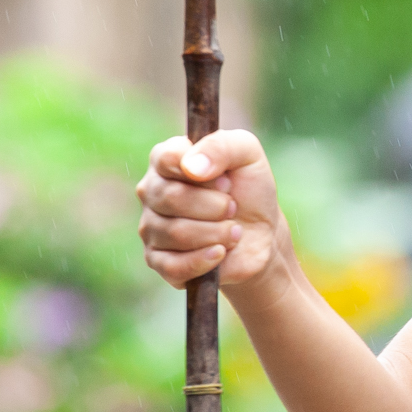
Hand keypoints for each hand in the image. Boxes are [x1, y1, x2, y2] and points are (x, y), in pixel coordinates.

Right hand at [137, 130, 289, 290]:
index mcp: (166, 159)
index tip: (226, 182)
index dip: (201, 172)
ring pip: (175, 233)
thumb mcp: (247, 154)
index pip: (165, 159)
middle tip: (232, 207)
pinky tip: (220, 253)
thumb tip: (191, 167)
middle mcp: (151, 192)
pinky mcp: (158, 262)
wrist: (260, 235)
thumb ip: (221, 146)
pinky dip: (204, 260)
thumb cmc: (249, 189)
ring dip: (216, 233)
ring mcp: (151, 228)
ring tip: (233, 231)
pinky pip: (172, 265)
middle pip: (171, 197)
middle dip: (214, 206)